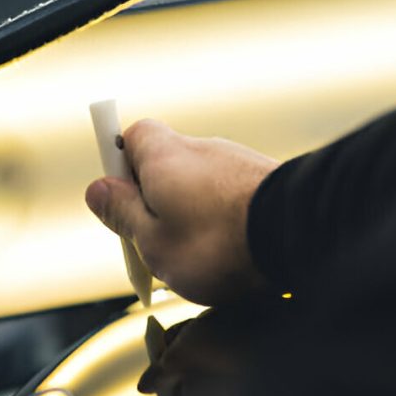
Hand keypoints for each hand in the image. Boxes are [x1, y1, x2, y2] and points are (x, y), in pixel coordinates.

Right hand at [85, 120, 278, 304]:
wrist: (298, 236)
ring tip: (197, 257)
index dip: (116, 170)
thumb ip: (122, 214)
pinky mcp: (264, 180)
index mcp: (163, 154)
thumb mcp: (151, 240)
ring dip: (189, 216)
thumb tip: (97, 190)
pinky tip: (229, 253)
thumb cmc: (217, 244)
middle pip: (162, 166)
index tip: (114, 201)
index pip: (127, 138)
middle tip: (153, 244)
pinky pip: (227, 198)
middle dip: (153, 203)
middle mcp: (200, 147)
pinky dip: (221, 221)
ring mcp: (236, 162)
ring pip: (196, 186)